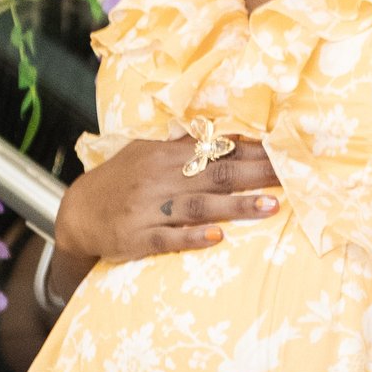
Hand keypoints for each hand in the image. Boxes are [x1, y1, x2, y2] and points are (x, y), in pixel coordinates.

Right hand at [51, 134, 278, 290]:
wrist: (79, 214)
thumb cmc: (123, 181)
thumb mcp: (149, 153)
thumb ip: (186, 145)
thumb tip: (231, 133)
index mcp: (166, 155)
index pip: (216, 150)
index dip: (253, 151)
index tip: (284, 150)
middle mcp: (160, 179)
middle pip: (215, 174)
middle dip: (257, 174)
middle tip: (292, 174)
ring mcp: (149, 209)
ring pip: (198, 206)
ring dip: (236, 206)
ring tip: (271, 206)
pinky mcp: (138, 238)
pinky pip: (168, 238)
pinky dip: (192, 238)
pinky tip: (217, 238)